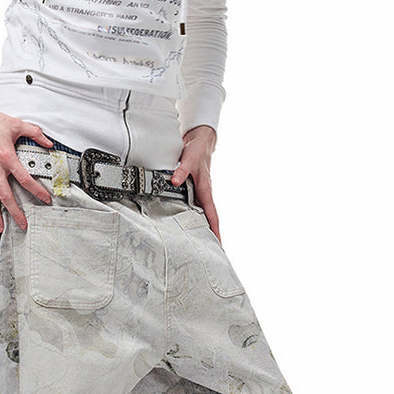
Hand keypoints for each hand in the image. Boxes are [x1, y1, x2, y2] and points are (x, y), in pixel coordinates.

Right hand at [0, 83, 53, 232]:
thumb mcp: (17, 124)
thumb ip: (35, 133)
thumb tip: (49, 143)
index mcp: (6, 157)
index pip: (24, 179)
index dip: (36, 191)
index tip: (45, 199)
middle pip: (6, 195)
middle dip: (15, 212)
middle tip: (23, 224)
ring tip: (2, 227)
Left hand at [170, 124, 220, 241]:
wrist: (199, 140)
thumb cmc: (197, 150)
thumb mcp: (189, 158)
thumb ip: (181, 170)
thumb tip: (174, 181)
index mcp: (205, 190)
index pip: (212, 215)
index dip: (215, 230)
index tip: (218, 245)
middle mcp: (203, 194)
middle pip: (209, 219)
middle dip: (211, 235)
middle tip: (211, 252)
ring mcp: (198, 192)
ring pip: (201, 214)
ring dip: (201, 228)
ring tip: (199, 244)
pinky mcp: (192, 189)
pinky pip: (193, 206)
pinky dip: (192, 217)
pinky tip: (185, 225)